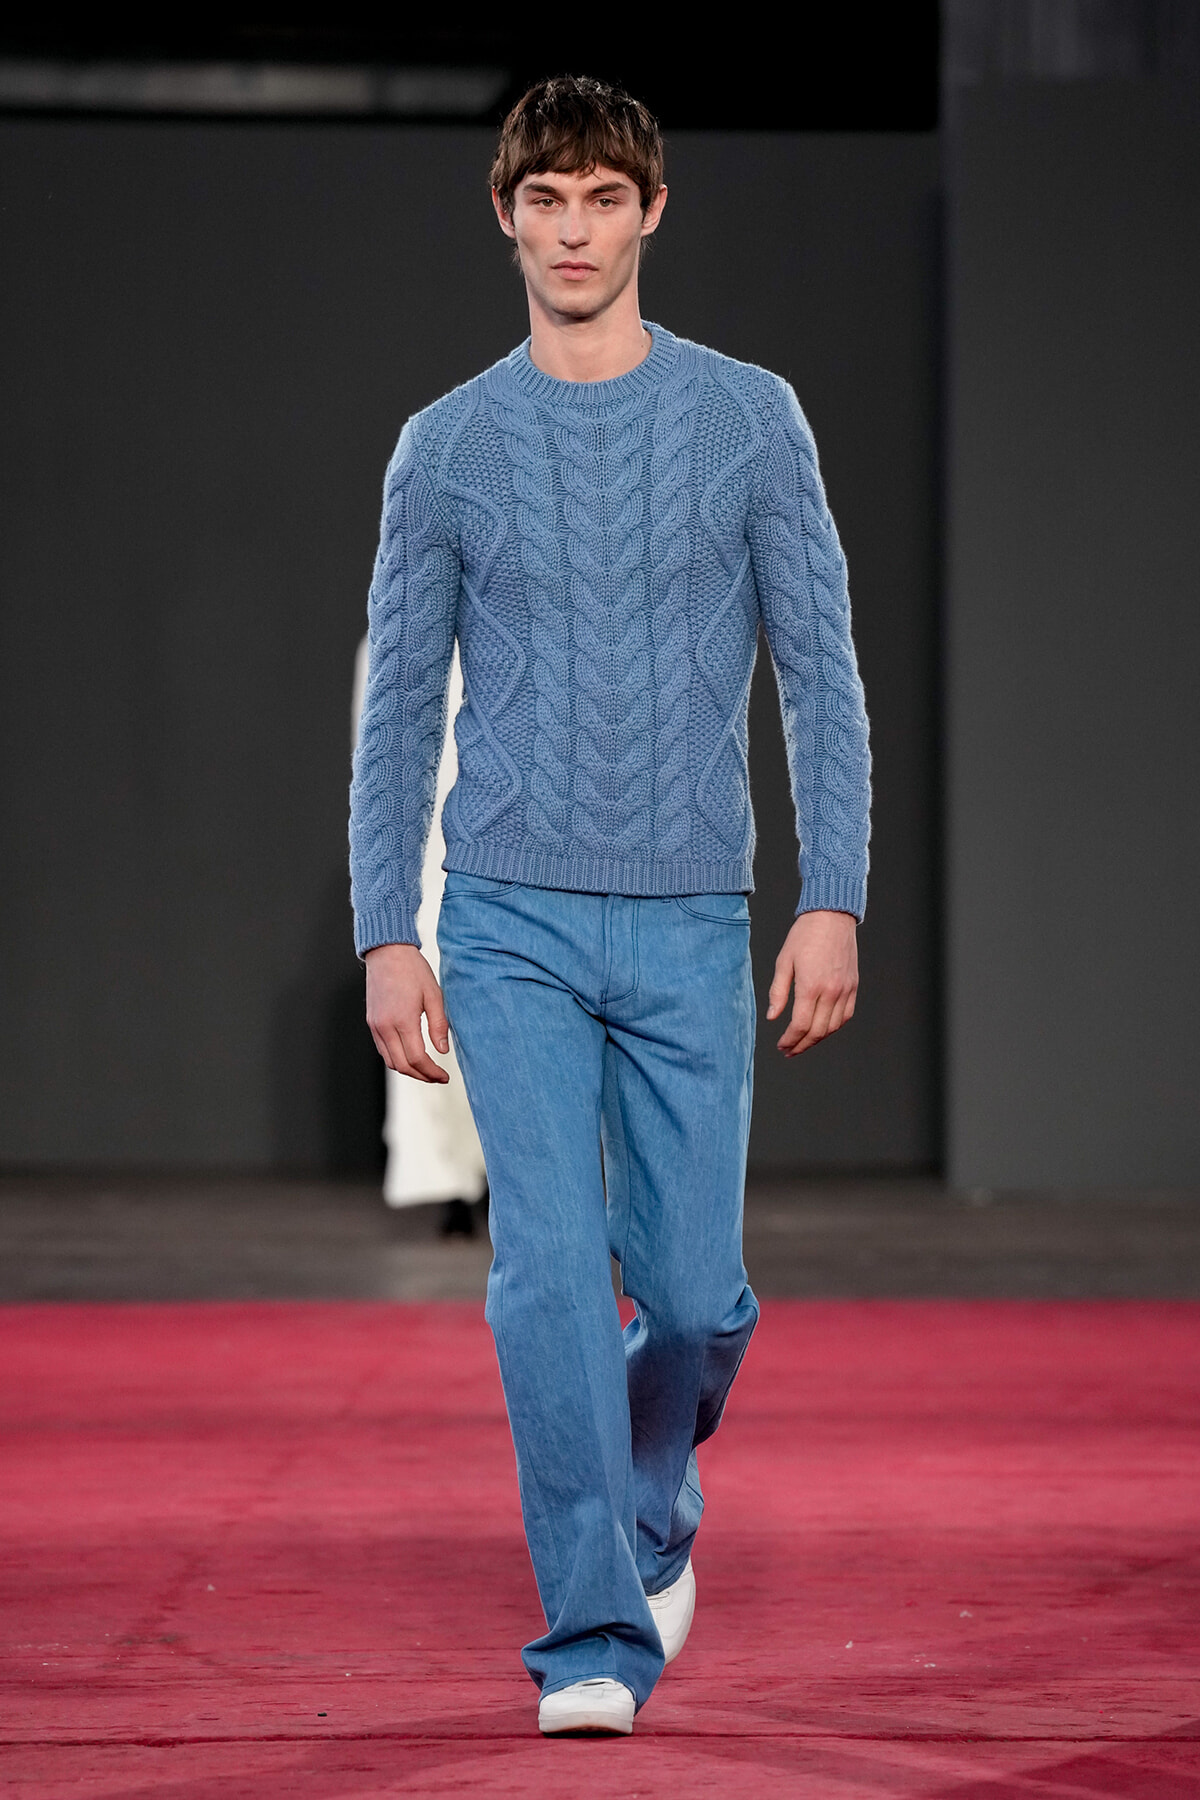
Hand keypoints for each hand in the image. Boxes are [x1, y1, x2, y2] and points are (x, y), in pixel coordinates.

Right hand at [364, 943, 450, 1082]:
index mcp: (402, 1020)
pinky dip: (397, 1058)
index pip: (417, 1059)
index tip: (444, 1076)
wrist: (387, 952)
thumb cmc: (412, 970)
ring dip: (408, 1070)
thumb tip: (442, 1050)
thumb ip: (439, 1025)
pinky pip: (383, 1050)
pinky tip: (410, 1056)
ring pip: (390, 1061)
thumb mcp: (434, 995)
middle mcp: (385, 1027)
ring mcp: (375, 1026)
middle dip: (421, 1076)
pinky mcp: (371, 1022)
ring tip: (426, 1069)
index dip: (432, 1072)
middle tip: (437, 1077)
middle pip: (402, 1066)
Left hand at [766, 910, 858, 1056]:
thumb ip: (778, 992)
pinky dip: (833, 1027)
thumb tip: (772, 1016)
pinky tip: (822, 1029)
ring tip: (803, 1043)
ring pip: (833, 1027)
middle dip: (802, 1045)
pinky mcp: (853, 986)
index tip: (781, 1046)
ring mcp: (845, 990)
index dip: (790, 1040)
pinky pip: (846, 1015)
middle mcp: (831, 991)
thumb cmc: (804, 936)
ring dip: (817, 1039)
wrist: (831, 917)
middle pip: (817, 1031)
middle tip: (789, 1051)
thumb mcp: (783, 961)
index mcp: (811, 986)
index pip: (800, 1025)